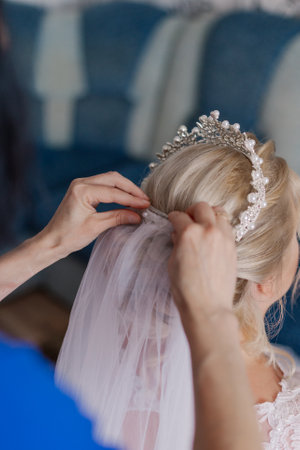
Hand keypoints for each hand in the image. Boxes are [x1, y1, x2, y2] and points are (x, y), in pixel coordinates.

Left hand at [38, 172, 149, 256]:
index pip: (113, 192)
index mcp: (82, 190)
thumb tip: (138, 215)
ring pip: (109, 180)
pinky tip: (126, 199)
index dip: (132, 198)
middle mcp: (81, 183)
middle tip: (145, 200)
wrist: (52, 242)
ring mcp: (81, 185)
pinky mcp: (82, 190)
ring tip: (139, 199)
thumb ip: (118, 217)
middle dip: (131, 189)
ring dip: (125, 188)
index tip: (146, 204)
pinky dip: (117, 191)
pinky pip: (104, 185)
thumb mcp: (96, 227)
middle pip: (113, 179)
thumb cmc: (69, 236)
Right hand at [168, 202, 236, 318]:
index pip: (179, 216)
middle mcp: (208, 230)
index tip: (173, 220)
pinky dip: (220, 226)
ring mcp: (223, 237)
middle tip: (188, 218)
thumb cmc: (186, 289)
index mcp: (188, 233)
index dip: (173, 217)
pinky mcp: (233, 246)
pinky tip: (213, 235)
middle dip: (192, 211)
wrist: (208, 306)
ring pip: (219, 212)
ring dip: (209, 215)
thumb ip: (177, 243)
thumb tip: (179, 234)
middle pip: (202, 206)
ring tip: (204, 224)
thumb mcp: (173, 263)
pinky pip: (228, 227)